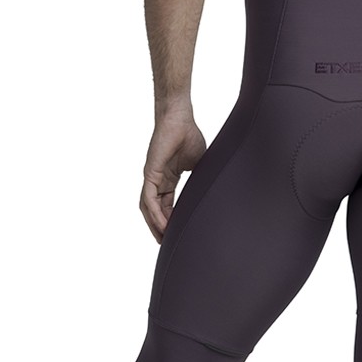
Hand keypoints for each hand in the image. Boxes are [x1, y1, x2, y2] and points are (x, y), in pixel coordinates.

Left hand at [140, 108, 207, 242]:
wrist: (180, 118)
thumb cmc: (188, 135)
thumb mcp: (199, 164)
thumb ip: (201, 178)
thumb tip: (213, 190)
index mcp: (167, 178)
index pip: (166, 204)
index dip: (170, 219)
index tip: (177, 232)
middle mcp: (157, 180)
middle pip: (155, 210)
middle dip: (159, 227)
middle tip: (166, 243)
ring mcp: (152, 177)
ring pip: (149, 208)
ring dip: (154, 225)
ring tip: (162, 240)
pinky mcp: (150, 173)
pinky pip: (150, 199)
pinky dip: (155, 214)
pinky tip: (163, 225)